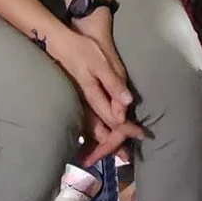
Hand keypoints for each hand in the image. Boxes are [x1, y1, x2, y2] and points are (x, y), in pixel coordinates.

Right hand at [41, 19, 143, 164]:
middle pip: (100, 132)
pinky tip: (100, 138)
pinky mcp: (77, 102)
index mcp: (94, 96)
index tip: (141, 135)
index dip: (127, 129)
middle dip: (114, 145)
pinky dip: (95, 134)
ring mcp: (79, 105)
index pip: (113, 120)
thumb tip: (127, 103)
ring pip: (92, 130)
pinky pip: (87, 123)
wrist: (60, 43)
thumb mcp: (101, 64)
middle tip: (127, 157)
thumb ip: (114, 84)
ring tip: (115, 153)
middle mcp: (85, 105)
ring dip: (104, 143)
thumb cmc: (83, 51)